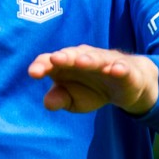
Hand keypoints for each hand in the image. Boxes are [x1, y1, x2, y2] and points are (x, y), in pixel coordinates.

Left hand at [27, 45, 158, 115]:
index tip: (34, 73)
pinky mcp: (124, 69)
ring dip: (88, 59)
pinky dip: (119, 68)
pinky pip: (122, 67)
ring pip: (95, 58)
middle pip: (71, 55)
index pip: (49, 61)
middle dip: (64, 57)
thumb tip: (47, 103)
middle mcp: (82, 58)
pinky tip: (115, 70)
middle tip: (55, 60)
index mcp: (65, 64)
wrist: (124, 87)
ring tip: (81, 62)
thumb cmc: (91, 90)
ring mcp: (104, 62)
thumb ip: (59, 99)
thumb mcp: (73, 99)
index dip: (41, 65)